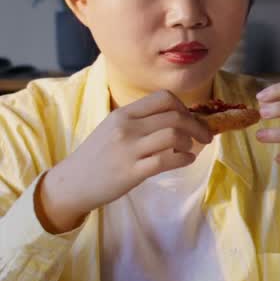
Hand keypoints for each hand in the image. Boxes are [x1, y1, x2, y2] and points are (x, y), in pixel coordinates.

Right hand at [35, 90, 212, 232]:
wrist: (73, 182)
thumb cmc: (97, 156)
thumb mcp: (113, 128)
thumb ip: (140, 121)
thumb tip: (177, 118)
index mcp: (123, 114)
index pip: (164, 98)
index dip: (184, 107)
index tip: (191, 119)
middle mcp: (126, 127)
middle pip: (175, 116)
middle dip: (197, 125)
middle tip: (206, 136)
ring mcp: (129, 149)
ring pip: (174, 135)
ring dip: (190, 142)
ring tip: (191, 149)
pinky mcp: (132, 172)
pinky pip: (167, 160)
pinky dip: (184, 159)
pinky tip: (186, 160)